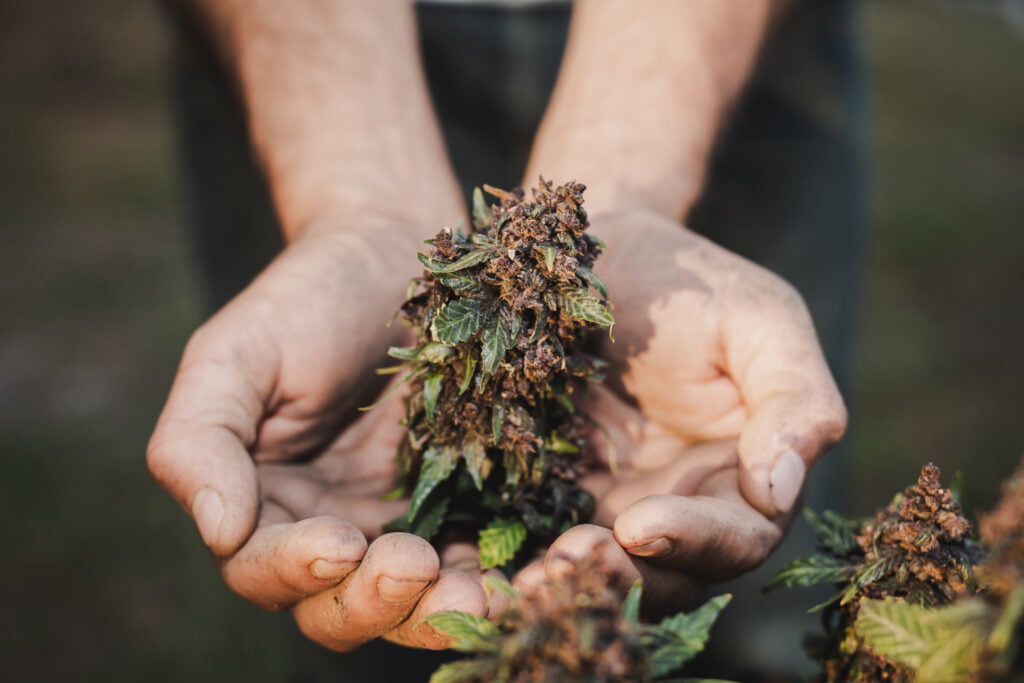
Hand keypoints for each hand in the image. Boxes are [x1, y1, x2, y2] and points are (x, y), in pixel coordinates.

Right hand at [147, 225, 487, 650]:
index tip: (339, 544)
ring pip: (412, 602)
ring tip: (477, 596)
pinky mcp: (459, 502)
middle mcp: (325, 527)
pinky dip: (491, 578)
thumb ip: (199, 440)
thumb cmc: (306, 295)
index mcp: (260, 502)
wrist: (395, 250)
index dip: (295, 571)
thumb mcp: (235, 354)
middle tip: (413, 569)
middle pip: (338, 607)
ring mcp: (396, 520)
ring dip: (439, 612)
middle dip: (373, 604)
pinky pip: (472, 558)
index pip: (262, 568)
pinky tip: (516, 575)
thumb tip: (219, 531)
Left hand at [514, 209, 845, 614]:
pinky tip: (484, 564)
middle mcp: (685, 504)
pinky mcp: (559, 489)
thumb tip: (779, 492)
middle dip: (618, 575)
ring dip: (565, 580)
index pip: (738, 535)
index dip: (695, 540)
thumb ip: (795, 402)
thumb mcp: (762, 321)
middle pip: (665, 572)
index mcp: (745, 475)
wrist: (604, 256)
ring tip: (523, 580)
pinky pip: (543, 534)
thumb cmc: (693, 281)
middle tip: (564, 563)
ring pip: (602, 567)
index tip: (637, 523)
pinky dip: (521, 555)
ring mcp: (618, 501)